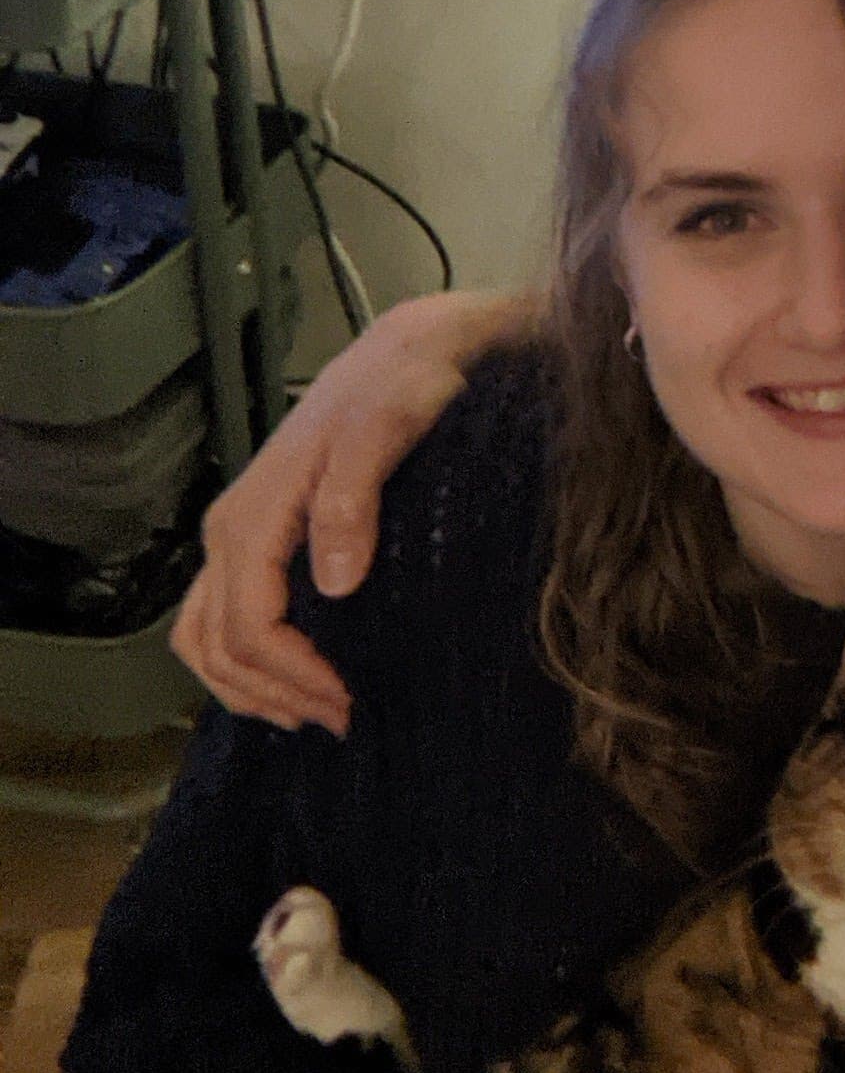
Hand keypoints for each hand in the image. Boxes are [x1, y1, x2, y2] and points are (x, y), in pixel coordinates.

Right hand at [171, 289, 538, 732]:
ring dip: (251, 687)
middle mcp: (231, 531)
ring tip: (315, 713)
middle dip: (273, 693)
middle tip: (341, 720)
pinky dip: (248, 661)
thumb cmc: (402, 387)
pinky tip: (297, 678)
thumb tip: (335, 582)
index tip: (349, 702)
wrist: (407, 352)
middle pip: (218, 643)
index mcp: (252, 516)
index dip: (292, 676)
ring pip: (207, 636)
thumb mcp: (388, 428)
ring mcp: (241, 536)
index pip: (248, 626)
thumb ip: (353, 499)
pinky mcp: (260, 538)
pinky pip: (225, 616)